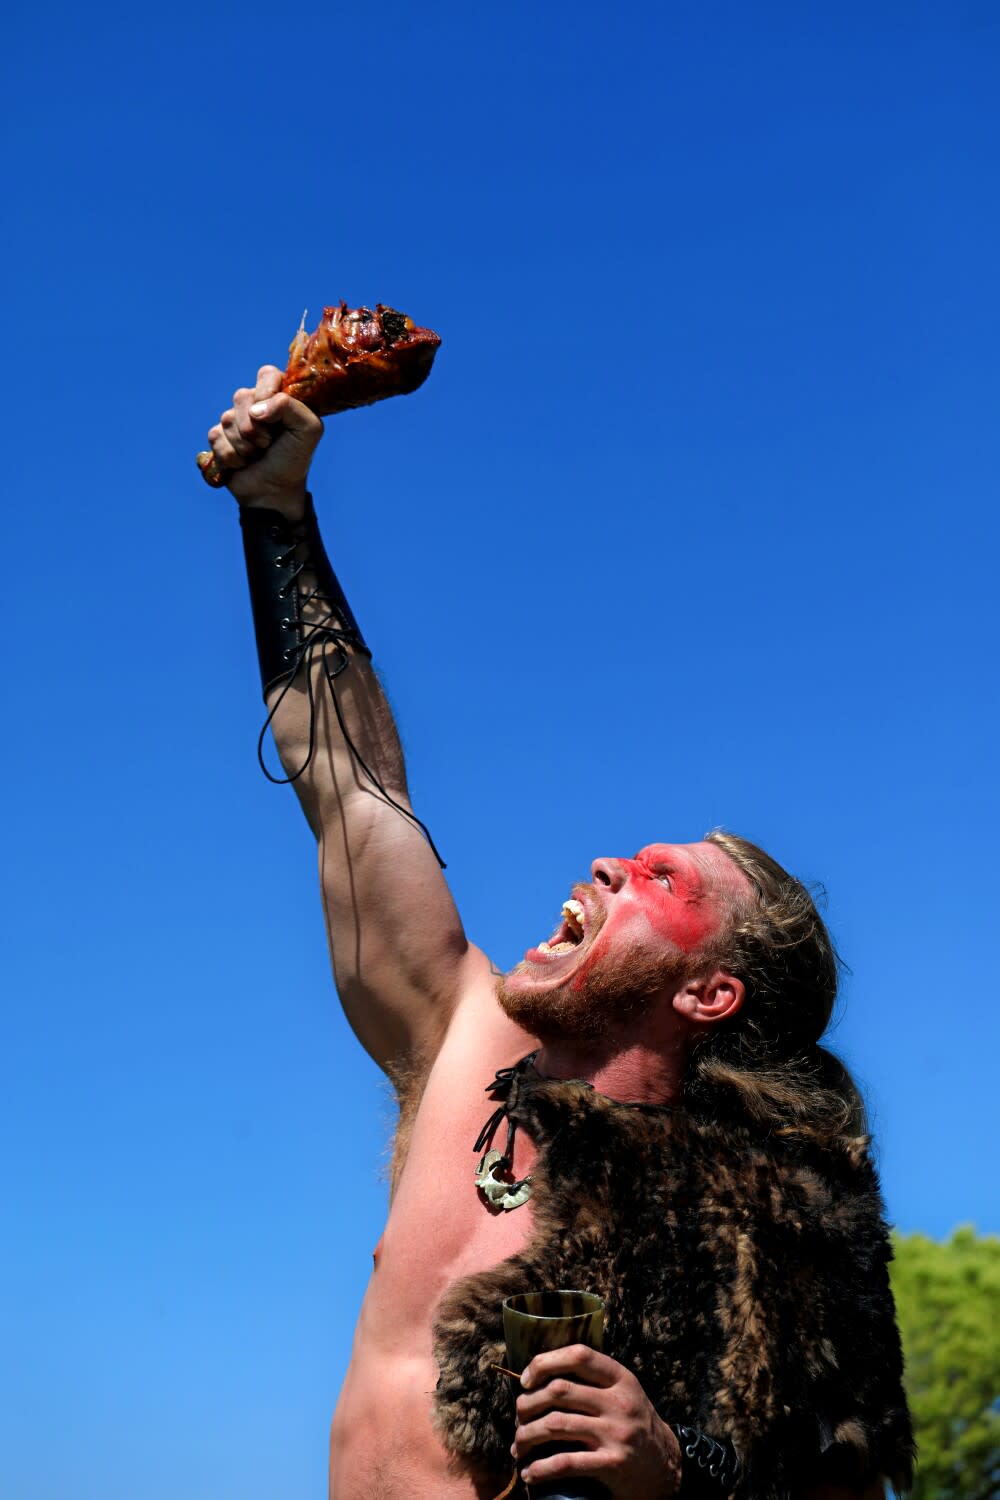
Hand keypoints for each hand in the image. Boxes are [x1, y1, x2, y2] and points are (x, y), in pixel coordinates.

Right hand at [203, 364, 323, 517]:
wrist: (273, 492)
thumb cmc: (294, 459)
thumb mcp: (308, 430)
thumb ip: (291, 406)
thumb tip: (256, 409)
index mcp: (279, 397)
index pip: (267, 374)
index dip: (265, 392)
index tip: (271, 416)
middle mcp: (256, 404)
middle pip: (241, 395)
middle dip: (254, 427)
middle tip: (268, 444)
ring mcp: (235, 420)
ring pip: (226, 418)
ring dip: (244, 445)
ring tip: (256, 455)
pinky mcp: (219, 437)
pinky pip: (215, 436)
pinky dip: (230, 456)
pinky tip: (242, 463)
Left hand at [513, 1344, 682, 1498]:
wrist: (666, 1468)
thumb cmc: (634, 1426)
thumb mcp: (623, 1394)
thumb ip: (592, 1382)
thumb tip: (539, 1377)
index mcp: (621, 1379)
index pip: (579, 1355)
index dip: (545, 1362)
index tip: (526, 1380)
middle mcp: (619, 1402)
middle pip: (559, 1391)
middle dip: (528, 1404)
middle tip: (518, 1417)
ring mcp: (616, 1433)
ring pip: (556, 1425)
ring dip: (527, 1436)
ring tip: (518, 1446)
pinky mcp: (612, 1464)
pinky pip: (566, 1463)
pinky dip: (541, 1468)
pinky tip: (530, 1473)